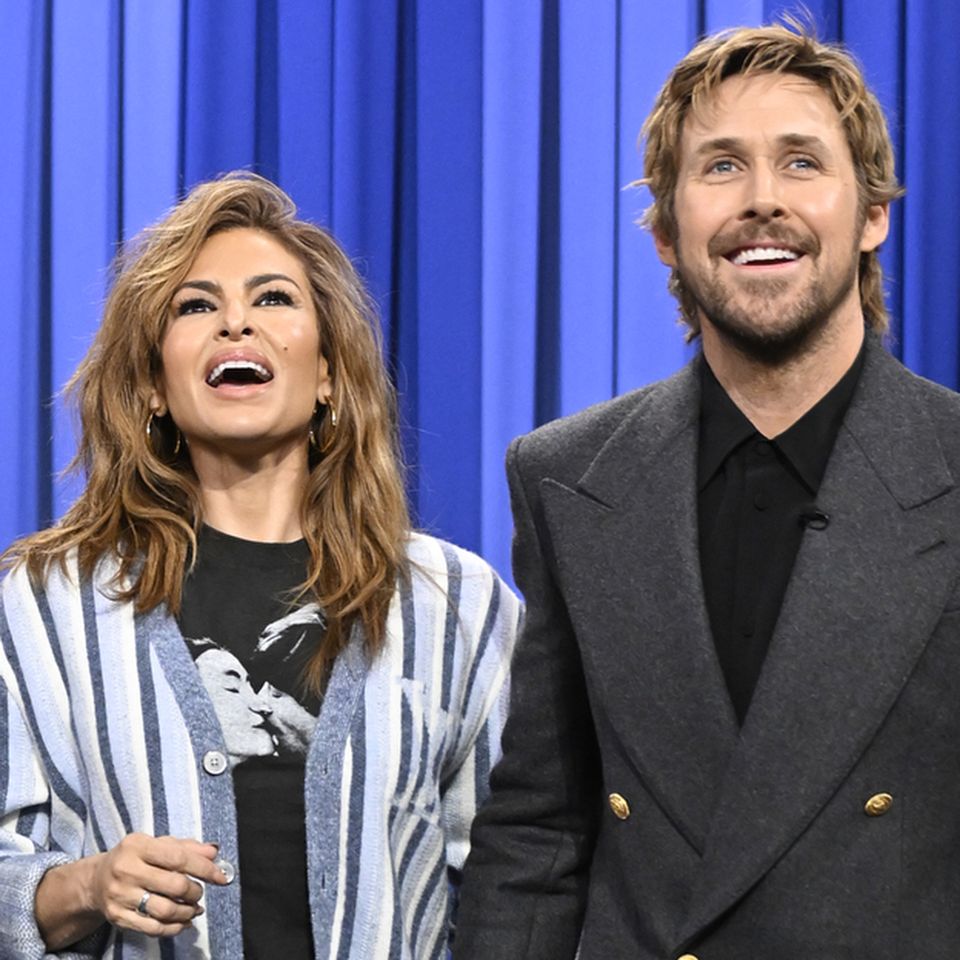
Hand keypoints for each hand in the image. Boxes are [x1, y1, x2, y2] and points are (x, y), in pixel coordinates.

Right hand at [87, 833, 226, 937]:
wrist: (96, 881)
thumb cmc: (136, 858)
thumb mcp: (158, 844)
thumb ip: (187, 847)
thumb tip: (214, 852)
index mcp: (137, 845)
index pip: (179, 858)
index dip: (204, 868)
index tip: (221, 876)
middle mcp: (126, 870)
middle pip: (174, 886)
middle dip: (195, 891)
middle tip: (199, 892)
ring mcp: (120, 896)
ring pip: (165, 910)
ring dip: (187, 912)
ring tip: (194, 908)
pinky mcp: (117, 917)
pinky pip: (152, 928)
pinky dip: (174, 928)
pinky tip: (183, 922)